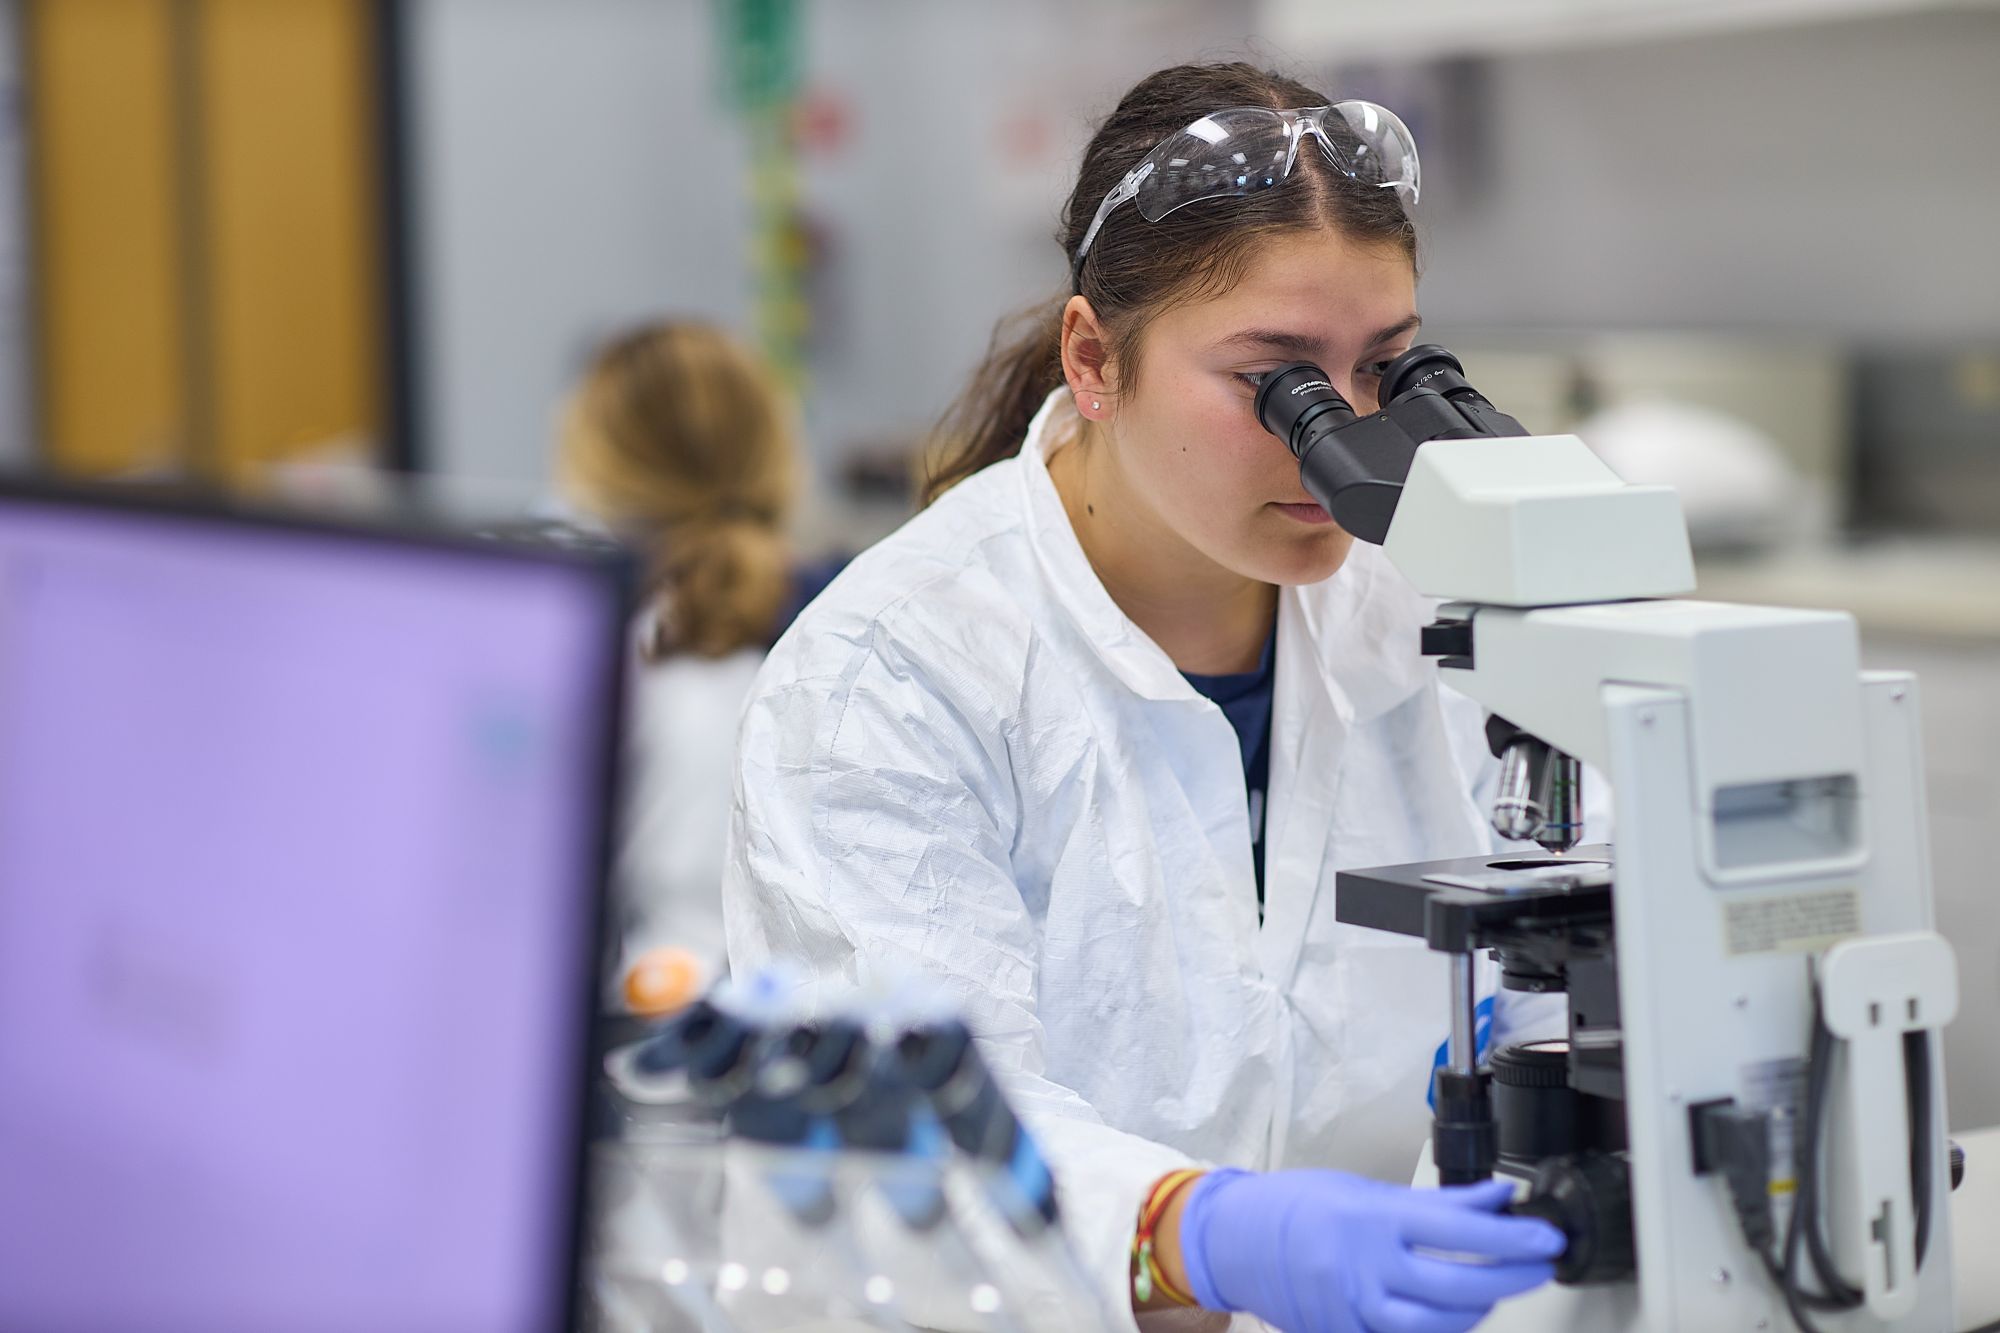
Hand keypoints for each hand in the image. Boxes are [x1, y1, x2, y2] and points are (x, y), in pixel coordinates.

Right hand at [1178, 1169, 1562, 1332]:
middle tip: (1540, 1265)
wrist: (1235, 1240)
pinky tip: (1451, 1315)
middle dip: (1511, 1278)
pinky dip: (1437, 1331)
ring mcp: (1353, 1310)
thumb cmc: (1298, 1207)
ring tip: (1494, 1289)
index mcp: (1372, 1220)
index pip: (1460, 1231)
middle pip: (1458, 1287)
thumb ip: (1436, 1202)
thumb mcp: (1368, 1191)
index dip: (1512, 1237)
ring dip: (1478, 1310)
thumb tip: (1495, 1198)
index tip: (1546, 1237)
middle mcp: (1364, 1268)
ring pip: (1437, 1327)